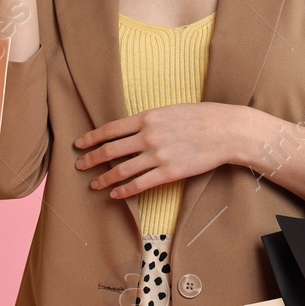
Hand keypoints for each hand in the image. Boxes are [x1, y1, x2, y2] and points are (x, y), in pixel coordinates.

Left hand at [73, 103, 250, 199]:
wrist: (225, 131)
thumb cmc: (201, 117)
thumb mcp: (170, 111)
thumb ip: (149, 120)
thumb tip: (132, 129)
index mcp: (147, 118)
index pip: (110, 129)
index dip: (91, 138)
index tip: (79, 144)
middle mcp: (148, 136)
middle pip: (110, 150)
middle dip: (91, 159)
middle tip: (79, 165)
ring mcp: (157, 156)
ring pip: (121, 170)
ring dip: (104, 179)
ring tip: (94, 184)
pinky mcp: (169, 173)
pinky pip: (140, 184)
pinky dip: (124, 191)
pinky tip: (115, 194)